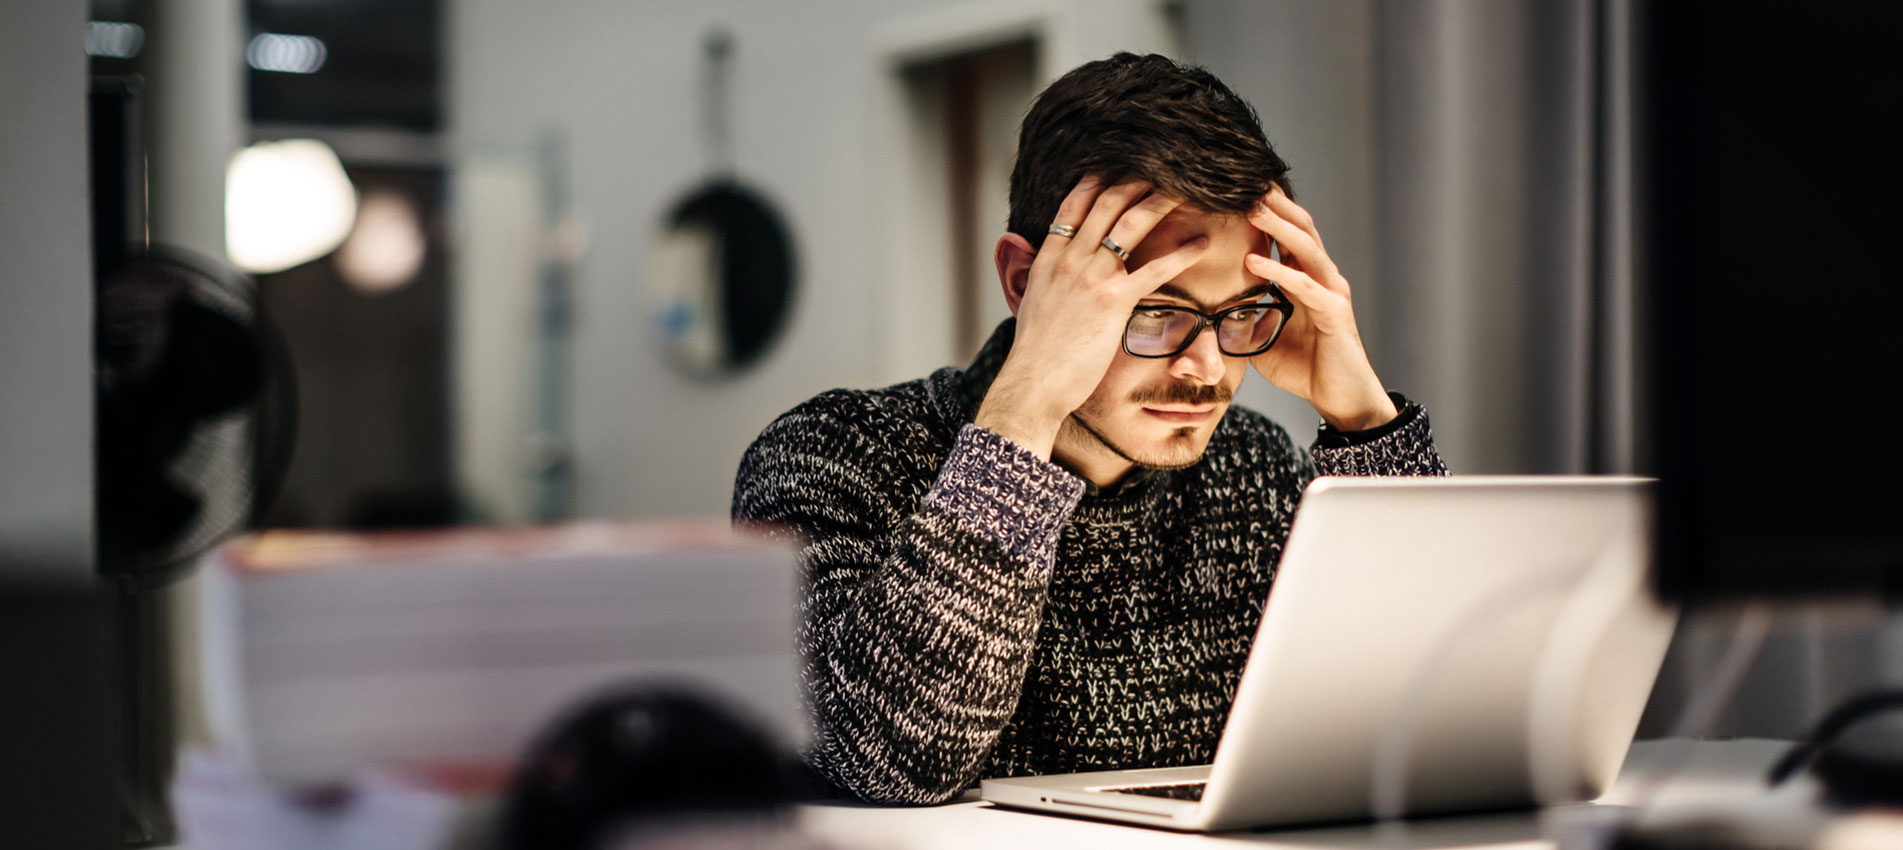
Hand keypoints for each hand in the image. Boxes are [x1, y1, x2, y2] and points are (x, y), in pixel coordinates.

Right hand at [976, 177, 1210, 457]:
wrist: (1032, 383)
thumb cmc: (1034, 354)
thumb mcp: (1029, 305)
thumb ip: (1036, 276)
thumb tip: (1030, 263)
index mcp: (1048, 259)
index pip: (1072, 206)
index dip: (1096, 181)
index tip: (1116, 165)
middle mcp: (1069, 260)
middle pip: (1106, 204)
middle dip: (1135, 180)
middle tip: (1161, 166)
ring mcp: (1092, 278)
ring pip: (1131, 225)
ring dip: (1160, 202)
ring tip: (1187, 189)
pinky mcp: (1113, 302)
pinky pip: (1155, 270)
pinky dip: (1181, 254)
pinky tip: (1202, 245)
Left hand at [1244, 187, 1397, 430]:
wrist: (1340, 398)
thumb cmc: (1305, 367)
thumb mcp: (1262, 336)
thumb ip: (1243, 316)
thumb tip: (1206, 309)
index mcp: (1305, 278)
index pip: (1287, 234)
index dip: (1266, 212)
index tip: (1236, 190)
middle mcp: (1322, 278)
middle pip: (1300, 228)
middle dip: (1274, 204)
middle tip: (1245, 180)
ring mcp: (1331, 292)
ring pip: (1306, 247)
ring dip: (1277, 225)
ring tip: (1251, 207)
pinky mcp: (1335, 314)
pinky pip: (1305, 286)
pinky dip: (1279, 271)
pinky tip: (1253, 261)